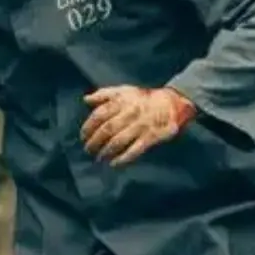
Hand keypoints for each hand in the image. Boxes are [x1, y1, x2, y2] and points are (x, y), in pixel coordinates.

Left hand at [81, 85, 195, 166]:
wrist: (171, 103)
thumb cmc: (143, 98)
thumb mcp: (124, 90)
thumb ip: (104, 94)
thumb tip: (86, 100)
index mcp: (121, 101)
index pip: (100, 114)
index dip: (88, 126)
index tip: (83, 136)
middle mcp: (129, 113)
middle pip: (107, 129)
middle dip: (94, 141)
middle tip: (88, 150)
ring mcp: (140, 126)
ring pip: (119, 141)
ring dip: (106, 151)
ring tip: (99, 158)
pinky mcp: (151, 137)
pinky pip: (135, 150)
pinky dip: (123, 158)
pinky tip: (114, 164)